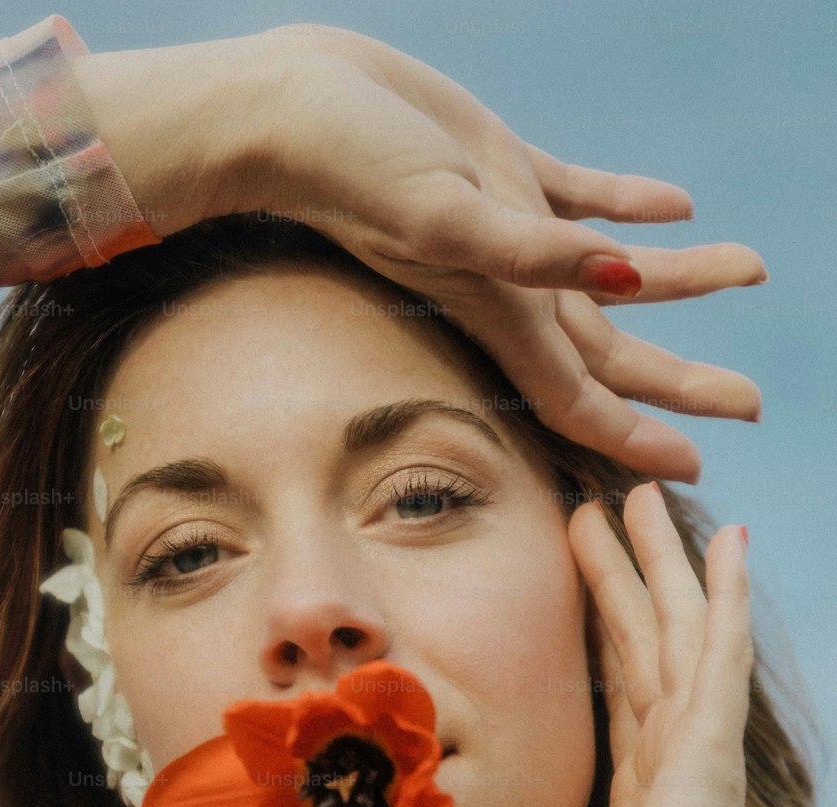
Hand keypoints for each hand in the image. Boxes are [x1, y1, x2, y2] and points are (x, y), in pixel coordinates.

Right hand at [74, 24, 765, 483]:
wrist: (289, 110)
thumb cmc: (351, 169)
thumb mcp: (447, 217)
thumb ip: (532, 255)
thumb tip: (624, 274)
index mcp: (500, 315)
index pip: (584, 402)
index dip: (640, 438)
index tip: (700, 464)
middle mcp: (510, 287)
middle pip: (612, 355)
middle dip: (680, 382)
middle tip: (746, 403)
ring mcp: (509, 232)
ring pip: (611, 274)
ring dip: (681, 279)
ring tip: (748, 268)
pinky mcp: (500, 174)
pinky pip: (581, 198)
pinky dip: (628, 208)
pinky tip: (673, 209)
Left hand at [544, 482, 754, 806]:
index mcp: (638, 790)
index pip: (621, 686)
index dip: (607, 627)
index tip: (592, 578)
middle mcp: (670, 759)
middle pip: (644, 642)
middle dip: (626, 574)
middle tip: (607, 507)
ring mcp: (695, 750)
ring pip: (674, 630)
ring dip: (661, 562)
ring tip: (646, 498)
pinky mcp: (710, 750)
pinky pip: (716, 655)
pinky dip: (723, 596)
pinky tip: (728, 541)